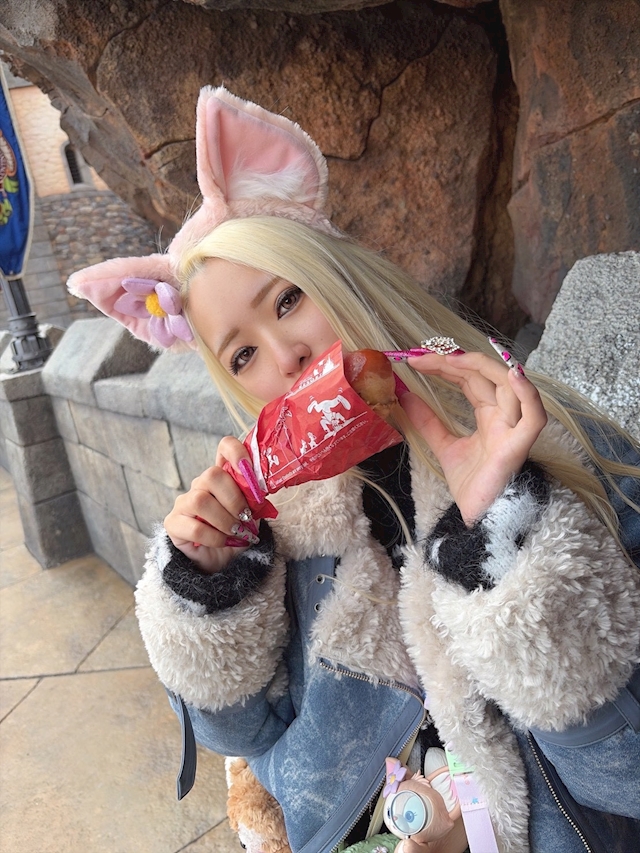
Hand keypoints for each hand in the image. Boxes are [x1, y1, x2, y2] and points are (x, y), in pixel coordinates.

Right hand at [164, 437, 259, 573]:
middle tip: (245, 518)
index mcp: (223, 476)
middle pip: (211, 475)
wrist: (222, 562)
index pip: (224, 448)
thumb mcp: (252, 514)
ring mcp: (184, 502)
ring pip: (200, 499)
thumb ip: (254, 498)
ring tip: (236, 532)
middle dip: (234, 499)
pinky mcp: (173, 523)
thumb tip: (260, 489)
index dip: (236, 451)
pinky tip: (224, 542)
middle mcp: (200, 484)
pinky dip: (215, 537)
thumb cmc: (237, 533)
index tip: (248, 467)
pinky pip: (194, 527)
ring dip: (224, 519)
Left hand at [400, 351, 546, 523]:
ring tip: (449, 360)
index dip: (446, 366)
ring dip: (480, 367)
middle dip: (455, 362)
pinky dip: (528, 394)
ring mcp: (515, 430)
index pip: (471, 379)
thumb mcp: (444, 447)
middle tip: (421, 357)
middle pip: (486, 376)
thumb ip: (427, 422)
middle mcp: (506, 417)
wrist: (481, 519)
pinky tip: (512, 375)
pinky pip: (534, 416)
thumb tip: (405, 396)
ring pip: (509, 385)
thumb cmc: (472, 486)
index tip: (415, 360)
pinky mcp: (520, 446)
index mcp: (491, 416)